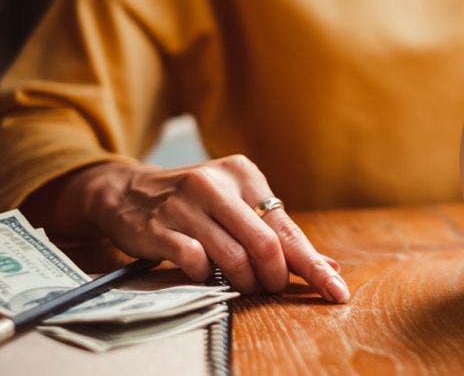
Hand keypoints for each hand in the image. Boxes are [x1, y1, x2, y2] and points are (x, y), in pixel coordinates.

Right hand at [58, 155, 349, 300]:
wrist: (127, 191)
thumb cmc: (195, 202)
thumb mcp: (237, 204)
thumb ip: (279, 233)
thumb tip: (328, 265)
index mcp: (243, 174)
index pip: (287, 227)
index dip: (313, 265)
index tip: (335, 290)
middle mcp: (215, 184)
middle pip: (266, 243)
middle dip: (276, 276)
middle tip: (272, 287)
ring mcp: (185, 205)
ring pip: (234, 257)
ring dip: (245, 282)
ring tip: (243, 284)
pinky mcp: (159, 227)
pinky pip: (196, 263)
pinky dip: (208, 277)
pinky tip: (207, 273)